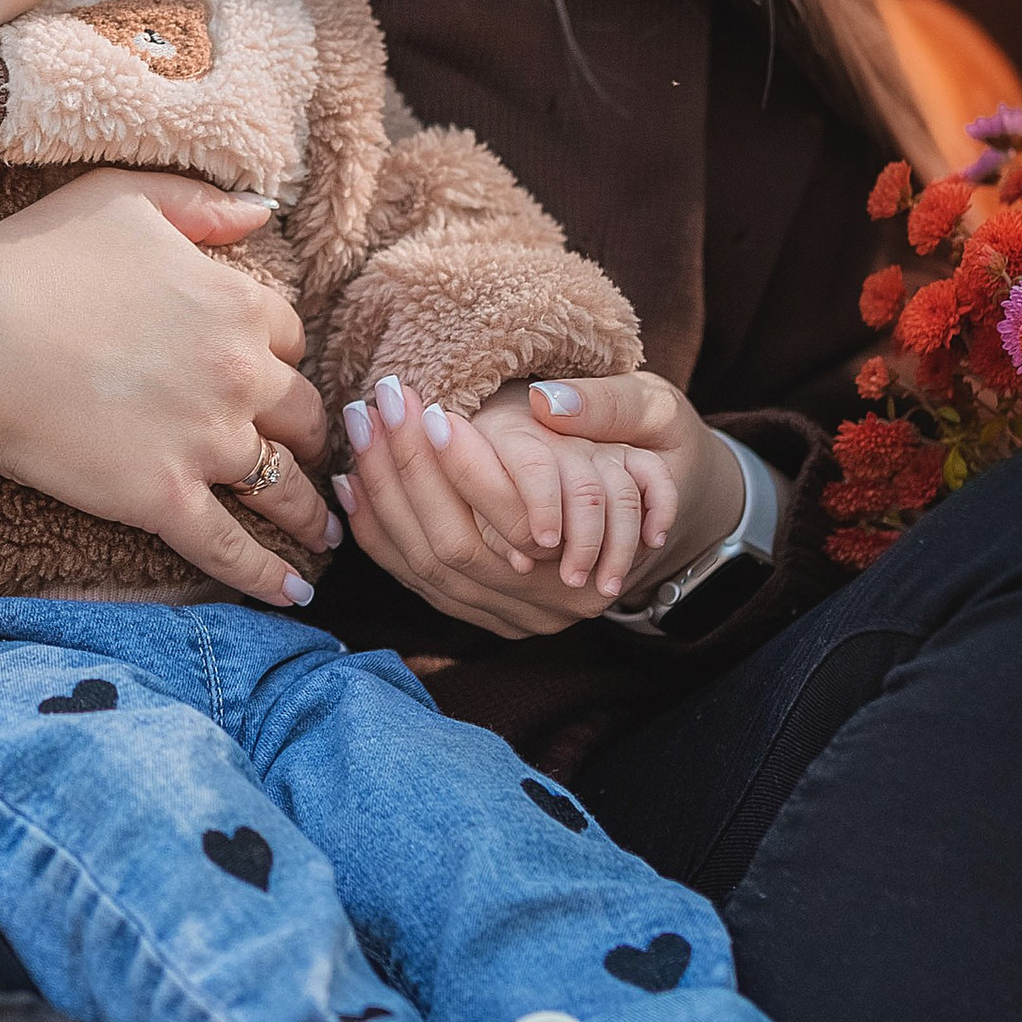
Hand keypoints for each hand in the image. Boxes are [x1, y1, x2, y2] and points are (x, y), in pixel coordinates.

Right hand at [0, 171, 335, 608]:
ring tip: (326, 535)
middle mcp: (239, 374)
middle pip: (303, 415)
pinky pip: (230, 547)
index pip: (291, 339)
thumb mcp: (124, 197)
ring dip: (310, 514)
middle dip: (311, 439)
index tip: (273, 378)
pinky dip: (266, 577)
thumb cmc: (33, 257)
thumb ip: (200, 206)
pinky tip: (292, 596)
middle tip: (314, 460)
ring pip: (284, 488)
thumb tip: (260, 213)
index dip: (280, 359)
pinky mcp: (163, 498)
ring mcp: (206, 441)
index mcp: (237, 302)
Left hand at [334, 371, 739, 635]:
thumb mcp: (658, 416)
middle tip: (376, 404)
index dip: (464, 464)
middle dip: (406, 472)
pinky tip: (351, 483)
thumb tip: (546, 405)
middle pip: (454, 549)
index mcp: (594, 556)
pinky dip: (379, 532)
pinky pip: (415, 581)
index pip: (508, 521)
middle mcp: (553, 604)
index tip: (429, 406)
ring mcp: (516, 618)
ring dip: (383, 496)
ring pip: (426, 570)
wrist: (670, 515)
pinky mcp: (487, 614)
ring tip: (360, 428)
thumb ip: (608, 407)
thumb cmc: (665, 452)